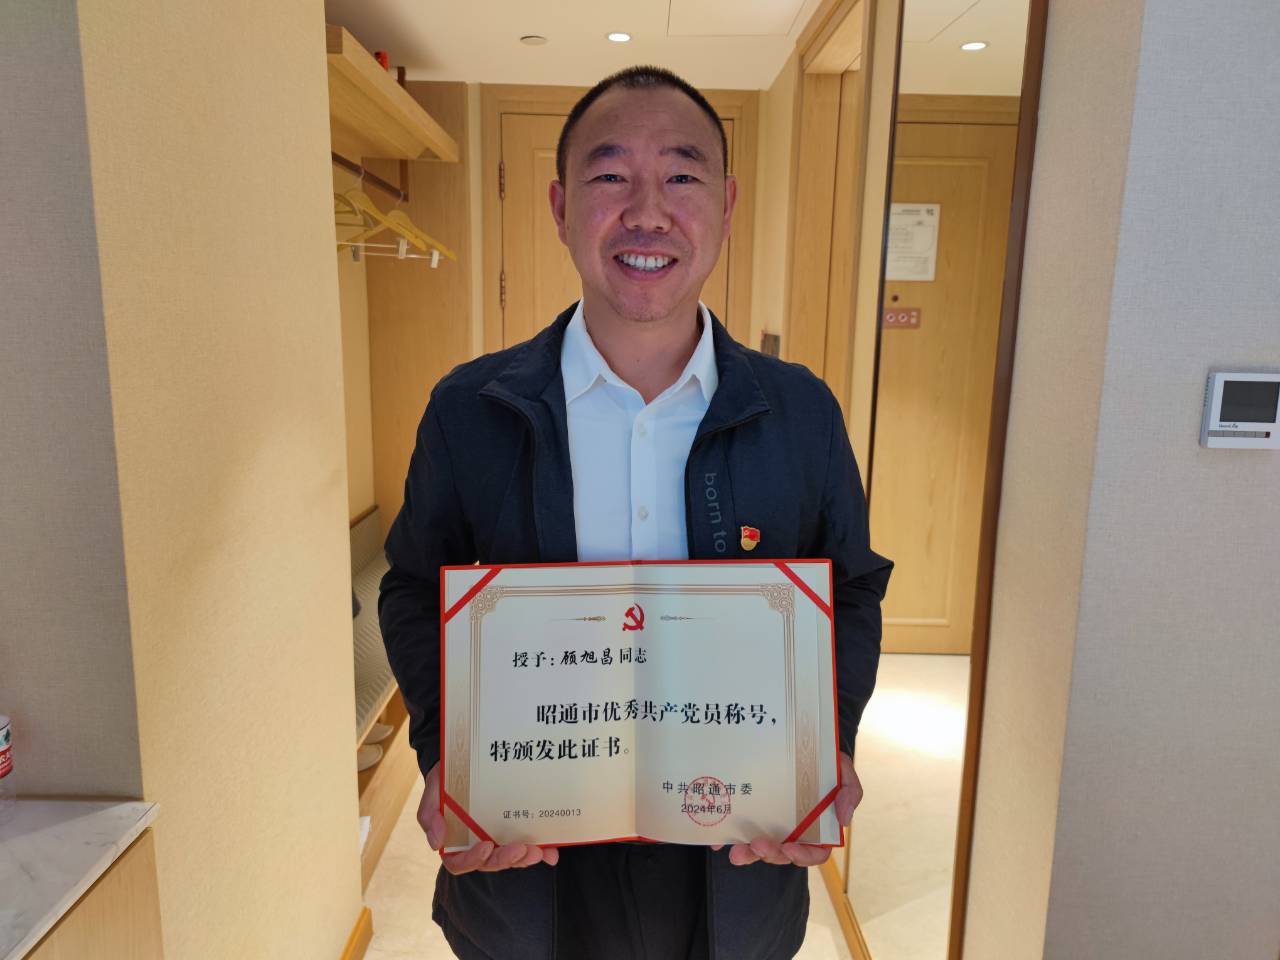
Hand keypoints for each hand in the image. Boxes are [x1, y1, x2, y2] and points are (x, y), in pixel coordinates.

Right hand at [418, 763, 559, 873]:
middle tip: (522, 849)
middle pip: (490, 862)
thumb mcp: (433, 792)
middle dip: (506, 859)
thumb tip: (436, 843)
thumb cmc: (446, 780)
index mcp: (455, 841)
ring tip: (539, 850)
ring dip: (524, 857)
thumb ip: (429, 815)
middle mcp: (477, 844)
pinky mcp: (515, 830)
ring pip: (510, 857)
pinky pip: (527, 845)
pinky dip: (541, 851)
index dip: (473, 860)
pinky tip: (553, 851)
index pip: (460, 862)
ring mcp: (497, 838)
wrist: (465, 759)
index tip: (487, 846)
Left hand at [715, 752, 861, 866]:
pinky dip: (727, 839)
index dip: (802, 856)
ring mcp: (770, 824)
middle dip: (769, 854)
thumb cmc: (825, 762)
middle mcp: (792, 831)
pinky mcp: (750, 814)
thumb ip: (850, 793)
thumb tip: (844, 820)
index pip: (814, 853)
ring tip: (736, 851)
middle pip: (783, 854)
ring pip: (759, 848)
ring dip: (748, 853)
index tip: (789, 848)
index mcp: (816, 828)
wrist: (801, 741)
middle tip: (756, 845)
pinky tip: (717, 841)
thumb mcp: (844, 772)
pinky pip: (738, 831)